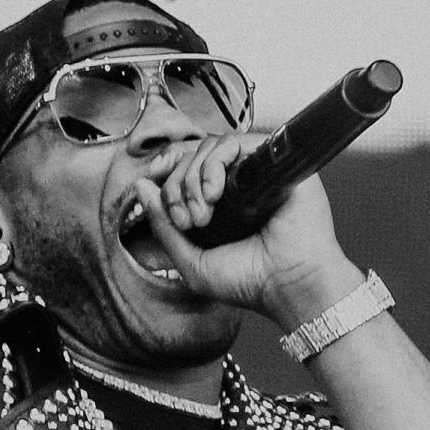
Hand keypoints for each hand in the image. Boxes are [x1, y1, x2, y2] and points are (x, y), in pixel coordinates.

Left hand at [128, 132, 361, 324]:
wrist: (288, 286)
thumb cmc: (249, 282)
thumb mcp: (191, 261)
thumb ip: (163, 226)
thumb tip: (141, 187)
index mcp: (221, 204)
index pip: (186, 173)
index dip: (170, 184)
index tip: (173, 212)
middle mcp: (239, 184)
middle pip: (194, 157)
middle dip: (179, 186)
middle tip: (189, 219)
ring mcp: (257, 171)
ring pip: (212, 147)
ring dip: (195, 177)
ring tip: (202, 212)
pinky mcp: (275, 163)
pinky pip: (237, 143)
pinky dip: (215, 163)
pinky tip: (214, 193)